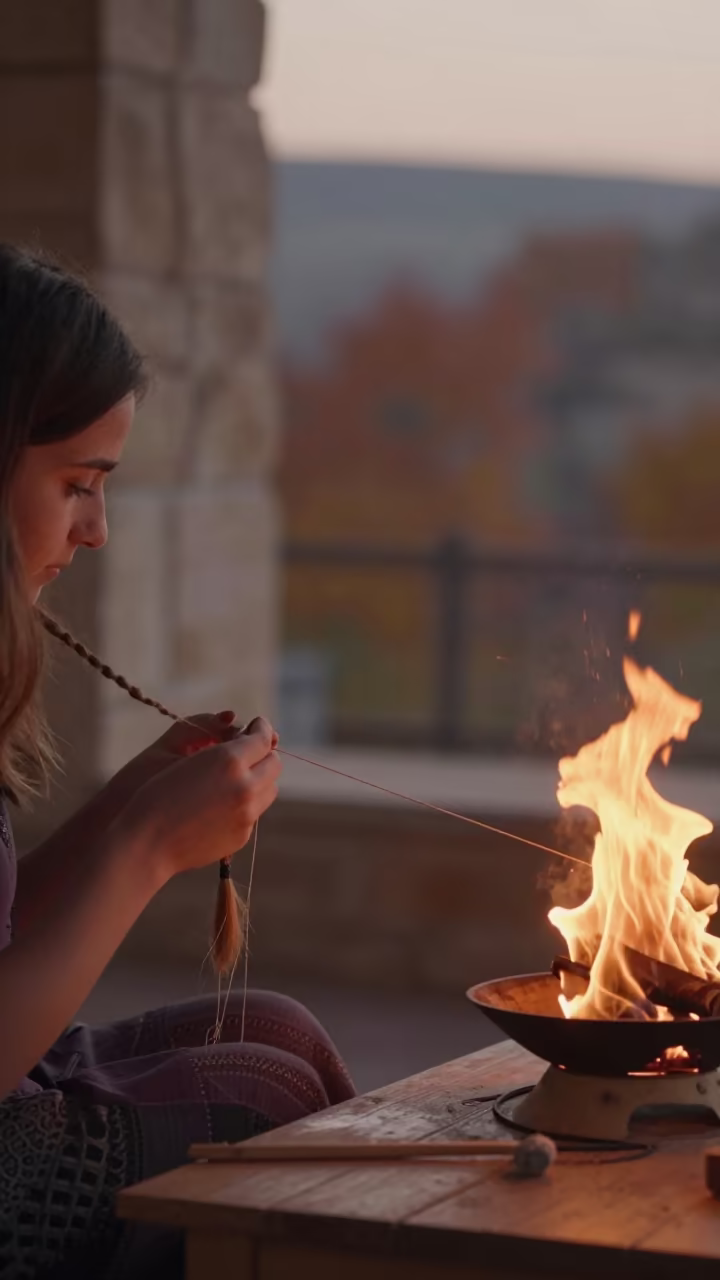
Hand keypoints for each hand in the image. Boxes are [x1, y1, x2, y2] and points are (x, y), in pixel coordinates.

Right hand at [112, 716, 281, 882]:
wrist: (147, 843)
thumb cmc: (157, 795)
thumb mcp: (188, 758)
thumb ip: (222, 747)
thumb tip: (247, 741)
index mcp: (229, 760)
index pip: (262, 738)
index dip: (261, 728)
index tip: (257, 725)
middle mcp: (245, 786)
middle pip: (274, 763)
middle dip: (264, 754)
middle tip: (249, 750)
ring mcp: (247, 814)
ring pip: (270, 789)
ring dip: (259, 779)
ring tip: (238, 777)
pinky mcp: (243, 835)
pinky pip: (254, 812)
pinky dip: (246, 804)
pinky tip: (223, 804)